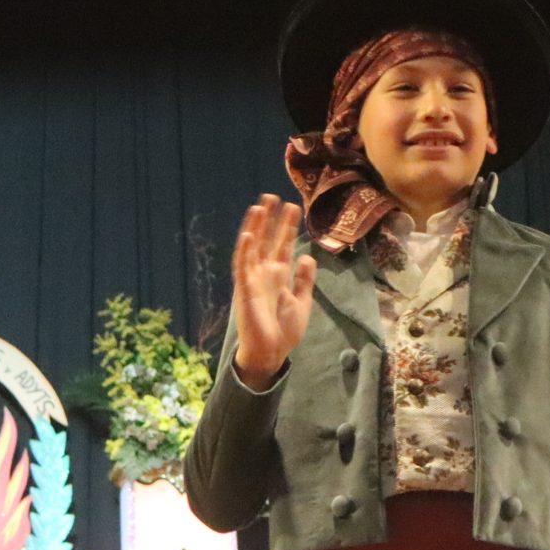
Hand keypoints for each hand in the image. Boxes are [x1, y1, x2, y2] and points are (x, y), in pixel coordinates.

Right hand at [228, 196, 313, 387]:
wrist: (270, 354)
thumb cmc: (283, 332)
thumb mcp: (301, 302)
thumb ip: (304, 280)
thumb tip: (307, 257)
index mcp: (278, 277)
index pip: (282, 246)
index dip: (287, 227)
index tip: (292, 207)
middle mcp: (264, 274)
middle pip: (267, 241)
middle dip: (271, 220)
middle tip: (274, 196)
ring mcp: (253, 281)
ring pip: (252, 248)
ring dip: (255, 228)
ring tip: (259, 207)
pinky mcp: (245, 291)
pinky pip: (242, 268)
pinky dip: (244, 252)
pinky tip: (248, 235)